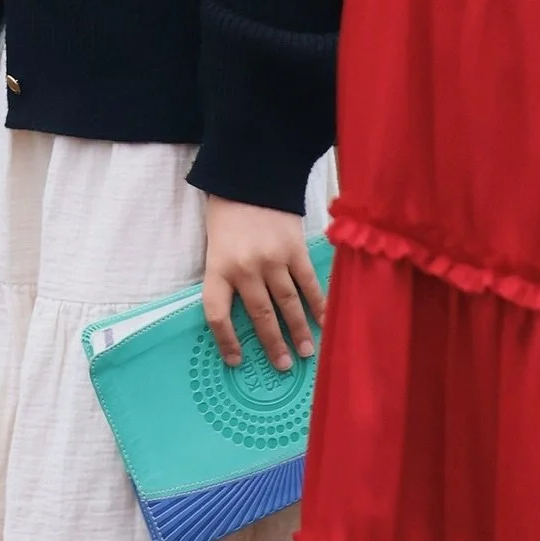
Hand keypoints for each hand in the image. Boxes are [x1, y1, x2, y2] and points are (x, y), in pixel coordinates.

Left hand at [202, 197, 324, 371]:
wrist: (250, 174)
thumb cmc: (227, 211)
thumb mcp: (215, 244)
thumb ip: (226, 274)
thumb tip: (243, 312)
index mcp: (218, 267)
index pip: (217, 313)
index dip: (226, 340)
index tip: (236, 361)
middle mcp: (245, 267)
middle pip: (260, 315)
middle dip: (272, 344)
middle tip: (282, 366)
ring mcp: (273, 259)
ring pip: (288, 303)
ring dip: (298, 330)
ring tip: (306, 352)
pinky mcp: (295, 249)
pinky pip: (308, 283)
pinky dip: (318, 304)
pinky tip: (325, 321)